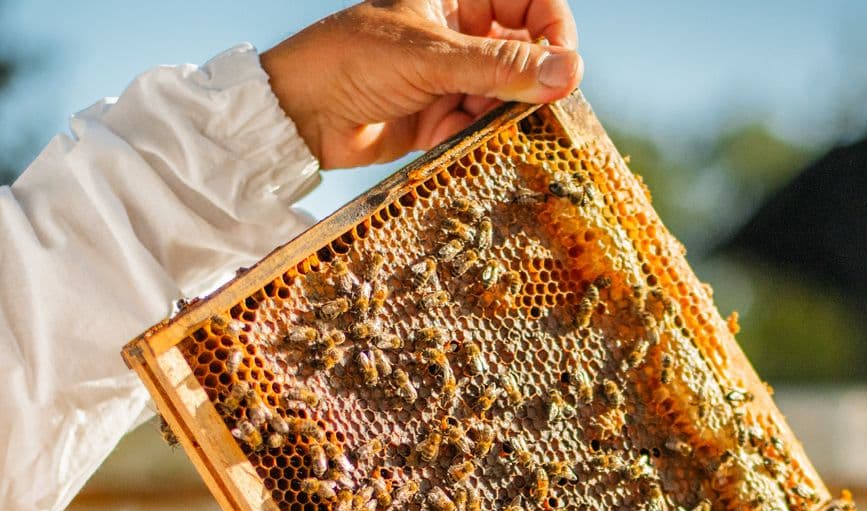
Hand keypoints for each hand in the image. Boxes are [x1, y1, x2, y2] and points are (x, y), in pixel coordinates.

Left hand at [262, 1, 581, 170]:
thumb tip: (570, 71)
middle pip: (524, 53)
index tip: (562, 68)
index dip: (553, 31)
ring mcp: (450, 76)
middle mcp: (458, 32)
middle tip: (531, 110)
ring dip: (499, 117)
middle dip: (529, 83)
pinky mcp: (439, 117)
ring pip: (504, 96)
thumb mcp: (431, 58)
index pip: (530, 2)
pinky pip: (478, 129)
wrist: (295, 115)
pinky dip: (473, 139)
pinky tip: (450, 140)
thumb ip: (501, 66)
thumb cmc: (350, 60)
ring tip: (480, 128)